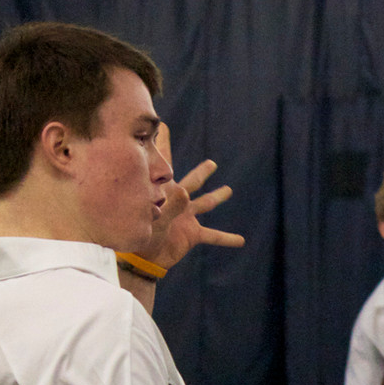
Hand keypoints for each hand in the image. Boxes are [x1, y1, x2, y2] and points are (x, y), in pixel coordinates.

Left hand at [137, 123, 244, 268]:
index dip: (164, 144)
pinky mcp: (193, 234)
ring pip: (206, 204)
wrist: (144, 258)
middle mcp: (179, 201)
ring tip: (228, 191)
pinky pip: (214, 236)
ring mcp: (187, 217)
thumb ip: (171, 204)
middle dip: (202, 172)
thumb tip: (185, 191)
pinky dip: (227, 238)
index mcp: (165, 191)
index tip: (162, 125)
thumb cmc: (142, 235)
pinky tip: (241, 241)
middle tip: (212, 164)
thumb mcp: (156, 217)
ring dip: (217, 197)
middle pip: (193, 181)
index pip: (165, 163)